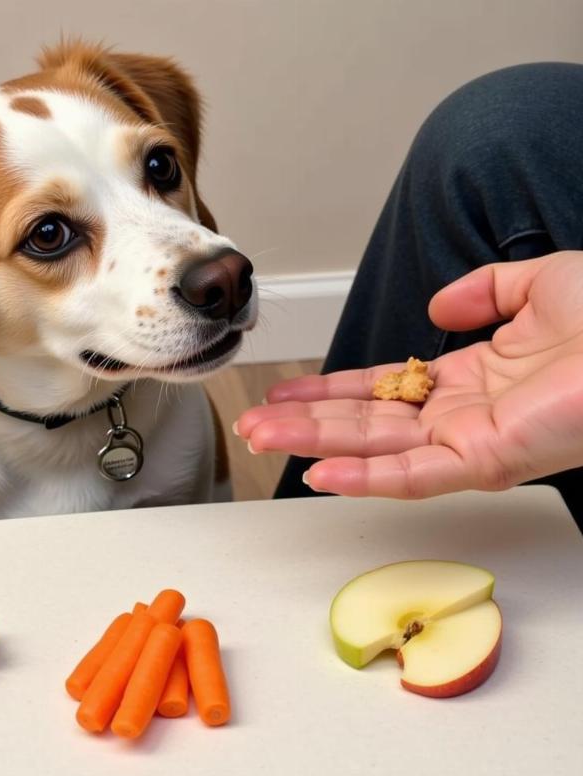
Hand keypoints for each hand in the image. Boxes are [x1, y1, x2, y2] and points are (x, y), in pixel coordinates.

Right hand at [235, 251, 582, 497]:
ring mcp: (467, 442)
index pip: (380, 390)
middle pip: (364, 422)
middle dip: (305, 423)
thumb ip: (483, 290)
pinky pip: (413, 475)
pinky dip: (364, 476)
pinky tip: (319, 473)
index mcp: (468, 380)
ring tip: (261, 440)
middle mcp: (458, 416)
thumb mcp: (538, 284)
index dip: (329, 390)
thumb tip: (438, 305)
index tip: (285, 392)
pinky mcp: (484, 460)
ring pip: (374, 450)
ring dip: (314, 446)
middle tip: (253, 424)